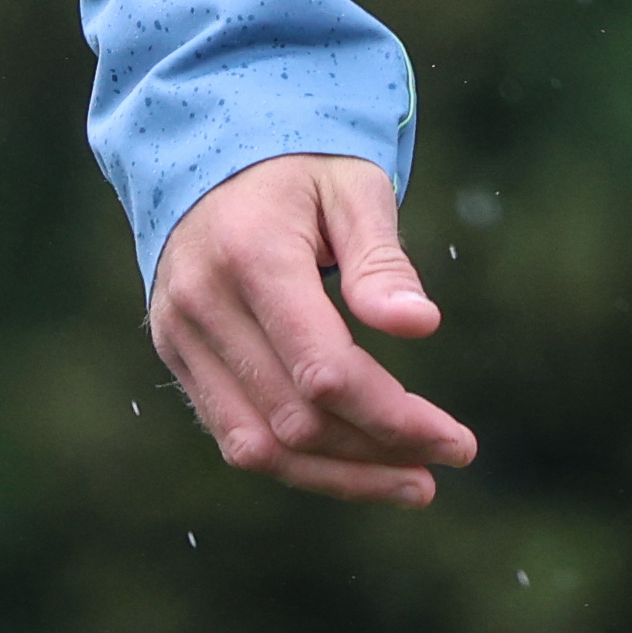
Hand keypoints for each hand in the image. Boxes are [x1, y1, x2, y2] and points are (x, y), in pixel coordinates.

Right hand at [148, 152, 479, 503]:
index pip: (324, 371)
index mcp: (252, 256)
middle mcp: (203, 305)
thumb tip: (420, 326)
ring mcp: (180, 336)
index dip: (393, 418)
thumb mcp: (353, 188)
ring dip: (338, 476)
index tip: (456, 440)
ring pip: (257, 446)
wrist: (209, 150)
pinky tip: (353, 463)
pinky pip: (233, 434)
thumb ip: (382, 260)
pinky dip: (296, 460)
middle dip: (377, 452)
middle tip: (448, 459)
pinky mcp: (176, 356)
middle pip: (295, 419)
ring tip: (410, 482)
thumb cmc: (301, 165)